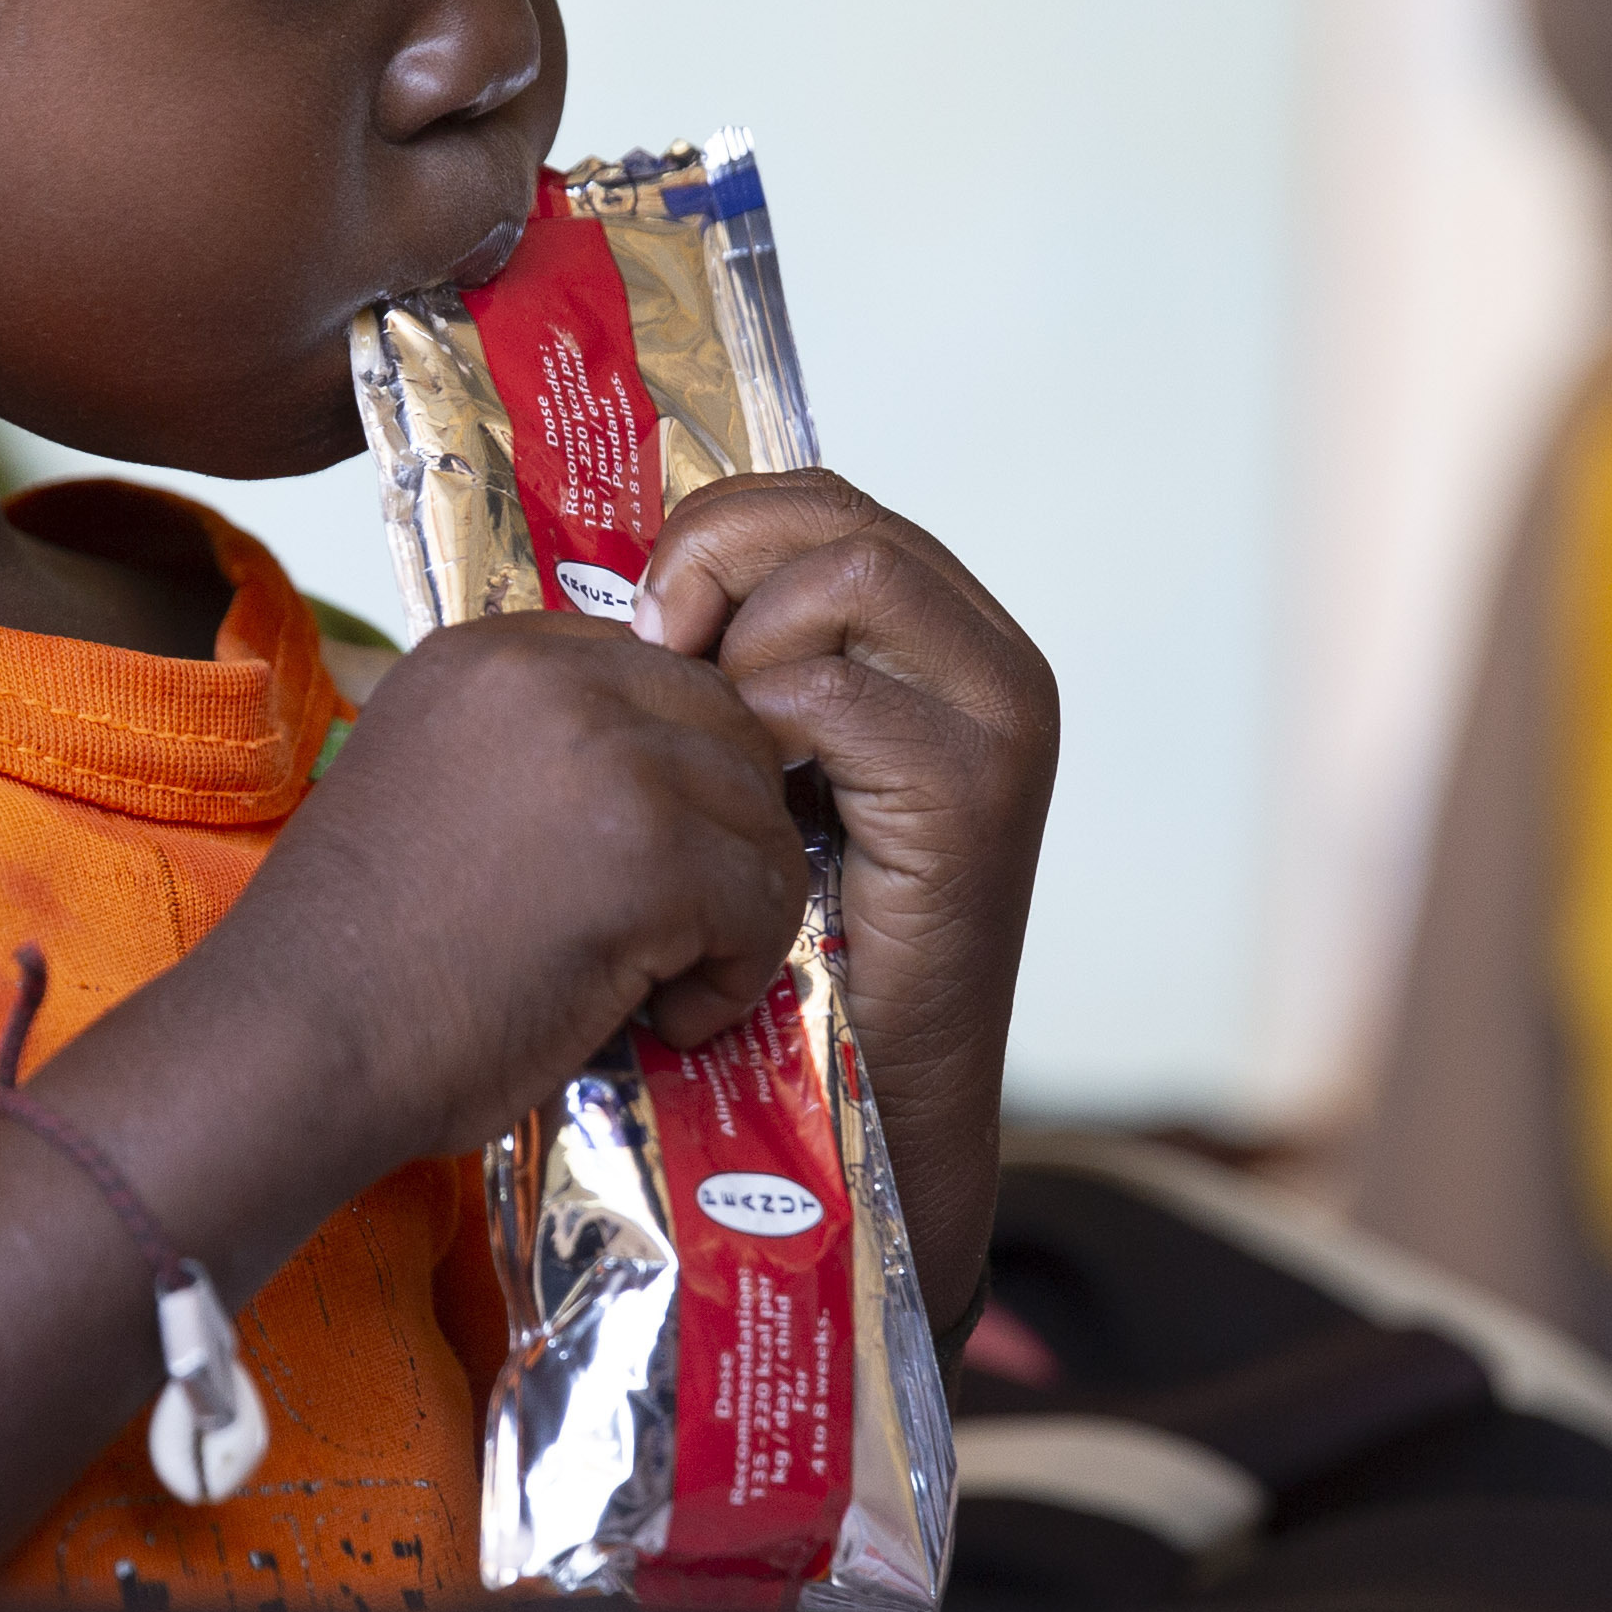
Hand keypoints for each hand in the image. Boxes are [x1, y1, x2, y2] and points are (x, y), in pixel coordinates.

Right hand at [192, 611, 812, 1181]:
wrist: (295, 1041)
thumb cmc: (353, 960)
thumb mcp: (435, 792)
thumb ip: (535, 757)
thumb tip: (661, 786)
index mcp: (487, 653)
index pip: (657, 672)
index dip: (677, 775)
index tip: (647, 864)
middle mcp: (549, 676)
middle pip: (727, 724)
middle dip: (724, 832)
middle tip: (679, 926)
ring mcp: (606, 754)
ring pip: (759, 814)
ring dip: (738, 909)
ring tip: (663, 984)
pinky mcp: (649, 850)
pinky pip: (763, 899)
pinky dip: (732, 976)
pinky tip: (661, 1019)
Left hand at [632, 472, 1059, 1335]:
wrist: (841, 1107)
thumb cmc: (764, 946)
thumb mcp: (737, 772)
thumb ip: (720, 667)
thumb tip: (615, 580)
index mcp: (929, 639)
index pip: (812, 504)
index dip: (710, 535)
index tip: (639, 622)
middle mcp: (983, 659)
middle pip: (831, 513)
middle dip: (712, 564)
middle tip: (650, 655)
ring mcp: (996, 719)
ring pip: (847, 573)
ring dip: (740, 646)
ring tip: (708, 744)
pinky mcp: (973, 792)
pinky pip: (835, 693)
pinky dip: (757, 734)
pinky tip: (737, 809)